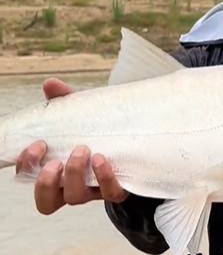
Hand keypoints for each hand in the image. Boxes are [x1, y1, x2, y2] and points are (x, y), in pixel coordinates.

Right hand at [15, 78, 128, 214]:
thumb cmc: (97, 132)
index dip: (28, 167)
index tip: (37, 144)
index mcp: (56, 171)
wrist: (132, 144)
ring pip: (75, 198)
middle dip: (46, 181)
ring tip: (82, 150)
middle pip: (47, 201)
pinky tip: (101, 158)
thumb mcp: (80, 117)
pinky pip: (110, 193)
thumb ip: (64, 101)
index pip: (30, 178)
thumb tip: (50, 84)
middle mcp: (70, 186)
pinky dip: (105, 177)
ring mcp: (93, 190)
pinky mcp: (116, 188)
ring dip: (74, 175)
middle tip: (56, 159)